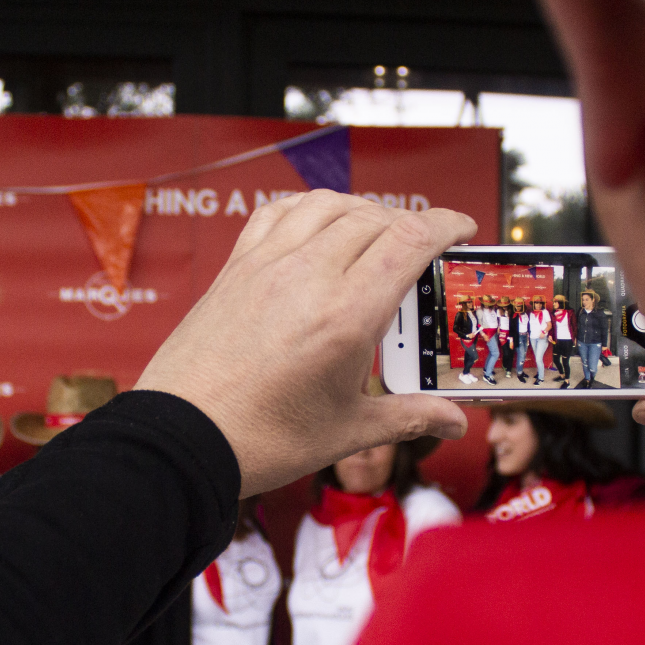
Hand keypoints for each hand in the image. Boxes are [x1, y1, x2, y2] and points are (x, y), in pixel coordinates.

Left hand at [138, 191, 476, 494]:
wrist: (181, 439)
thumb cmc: (261, 438)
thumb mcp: (346, 431)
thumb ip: (408, 416)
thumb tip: (454, 419)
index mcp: (346, 315)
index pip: (409, 240)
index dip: (445, 224)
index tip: (463, 228)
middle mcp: (307, 276)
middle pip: (374, 219)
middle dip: (410, 225)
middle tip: (425, 250)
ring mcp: (266, 265)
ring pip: (327, 206)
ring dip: (362, 210)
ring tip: (377, 235)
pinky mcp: (234, 268)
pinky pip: (276, 213)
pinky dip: (307, 209)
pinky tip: (317, 226)